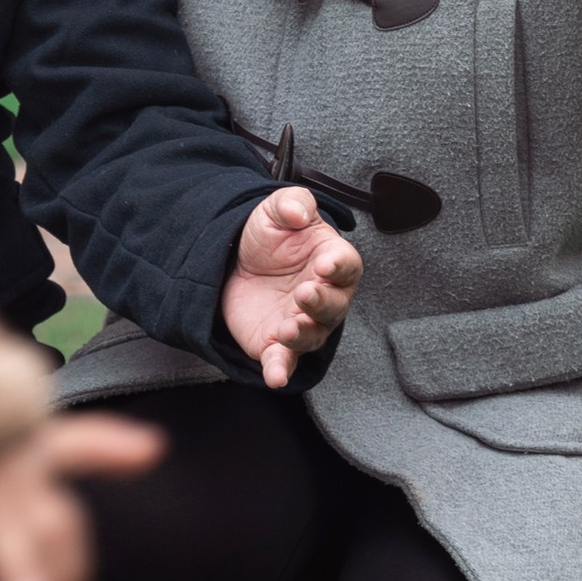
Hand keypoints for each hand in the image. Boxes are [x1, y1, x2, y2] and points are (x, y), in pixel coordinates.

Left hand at [221, 182, 363, 391]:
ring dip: (303, 335)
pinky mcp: (276, 344)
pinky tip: (275, 376)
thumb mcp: (277, 209)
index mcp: (332, 261)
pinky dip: (280, 370)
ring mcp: (302, 322)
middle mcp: (324, 297)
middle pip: (334, 306)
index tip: (324, 264)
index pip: (347, 265)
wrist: (235, 260)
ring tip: (287, 328)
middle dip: (321, 302)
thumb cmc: (270, 236)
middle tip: (305, 293)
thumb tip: (299, 213)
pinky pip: (283, 362)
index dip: (338, 267)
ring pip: (313, 336)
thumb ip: (292, 204)